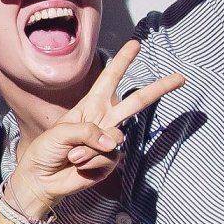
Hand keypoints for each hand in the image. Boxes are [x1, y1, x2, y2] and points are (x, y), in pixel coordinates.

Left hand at [9, 39, 184, 208]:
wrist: (42, 179)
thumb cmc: (46, 150)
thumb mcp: (61, 132)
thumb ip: (88, 132)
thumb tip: (113, 142)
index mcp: (90, 105)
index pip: (109, 79)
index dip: (122, 61)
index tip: (135, 44)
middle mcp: (104, 119)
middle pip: (136, 101)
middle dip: (159, 88)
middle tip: (181, 77)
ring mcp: (109, 141)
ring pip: (116, 136)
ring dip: (89, 149)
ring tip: (72, 156)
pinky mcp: (110, 161)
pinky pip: (109, 158)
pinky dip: (91, 163)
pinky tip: (79, 166)